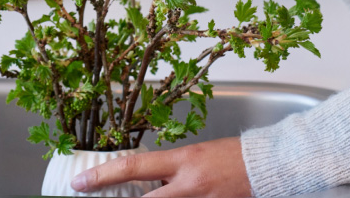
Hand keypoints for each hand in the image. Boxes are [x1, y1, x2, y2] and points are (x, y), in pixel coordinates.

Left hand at [71, 138, 249, 196]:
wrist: (268, 166)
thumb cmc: (233, 156)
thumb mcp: (195, 155)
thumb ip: (170, 170)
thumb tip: (145, 183)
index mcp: (182, 161)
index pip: (133, 167)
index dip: (103, 176)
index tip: (80, 182)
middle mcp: (189, 184)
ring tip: (146, 195)